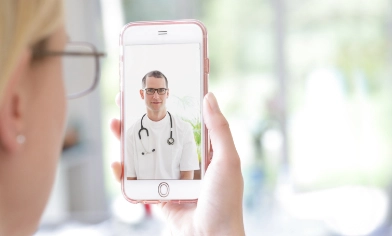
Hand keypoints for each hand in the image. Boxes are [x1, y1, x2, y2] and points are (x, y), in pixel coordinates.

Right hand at [110, 92, 244, 234]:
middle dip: (140, 120)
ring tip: (116, 125)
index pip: (180, 122)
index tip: (152, 93)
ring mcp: (169, 178)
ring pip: (143, 155)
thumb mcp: (227, 159)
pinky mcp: (157, 194)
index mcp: (200, 151)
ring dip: (127, 140)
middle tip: (126, 103)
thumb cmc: (225, 199)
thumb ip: (219, 129)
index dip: (166, 107)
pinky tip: (117, 164)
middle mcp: (183, 162)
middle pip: (157, 136)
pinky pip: (137, 182)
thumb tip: (210, 97)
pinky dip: (124, 174)